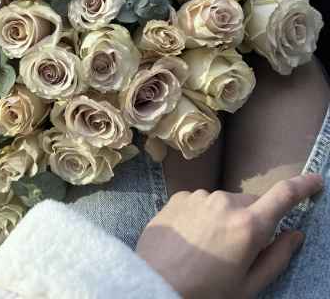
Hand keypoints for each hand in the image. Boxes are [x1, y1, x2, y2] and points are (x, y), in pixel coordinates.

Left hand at [136, 173, 323, 298]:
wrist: (155, 282)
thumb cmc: (206, 291)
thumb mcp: (249, 285)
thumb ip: (277, 257)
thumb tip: (295, 233)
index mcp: (248, 225)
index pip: (283, 196)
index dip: (303, 186)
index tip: (316, 180)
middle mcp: (224, 202)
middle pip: (251, 204)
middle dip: (252, 220)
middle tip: (238, 250)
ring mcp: (199, 196)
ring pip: (224, 204)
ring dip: (224, 218)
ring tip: (207, 248)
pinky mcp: (179, 196)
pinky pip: (200, 203)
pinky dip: (202, 217)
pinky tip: (190, 239)